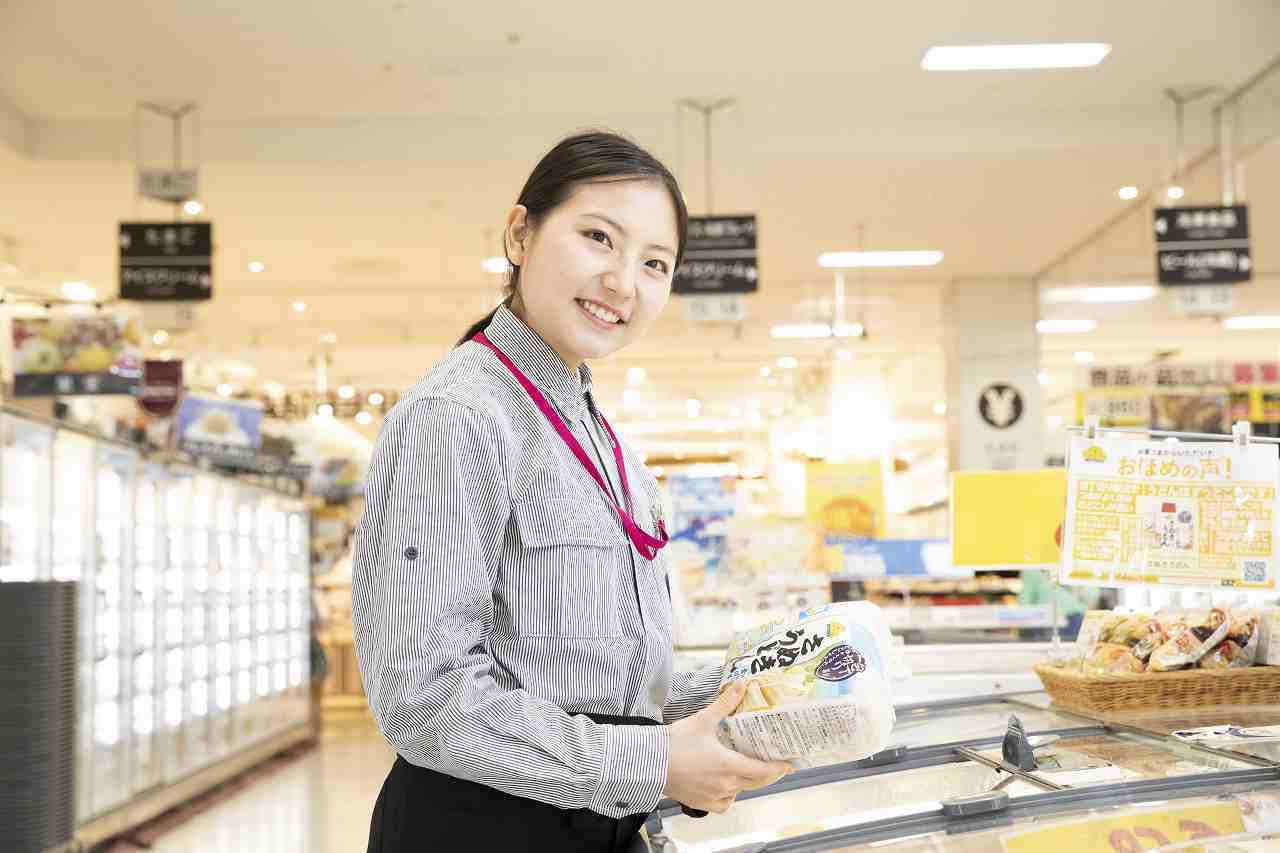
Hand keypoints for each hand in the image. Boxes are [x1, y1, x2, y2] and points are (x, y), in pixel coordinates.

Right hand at [662, 680, 792, 813]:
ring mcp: (713, 796)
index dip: (779, 769)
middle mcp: (725, 784)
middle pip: (756, 783)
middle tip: (775, 766)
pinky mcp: (701, 803)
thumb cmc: (676, 743)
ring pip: (739, 792)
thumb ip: (724, 704)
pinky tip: (725, 784)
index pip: (763, 772)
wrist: (649, 764)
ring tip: (746, 770)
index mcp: (729, 765)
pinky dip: (729, 794)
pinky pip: (723, 802)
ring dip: (747, 783)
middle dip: (767, 775)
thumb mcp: (703, 720)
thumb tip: (741, 685)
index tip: (789, 764)